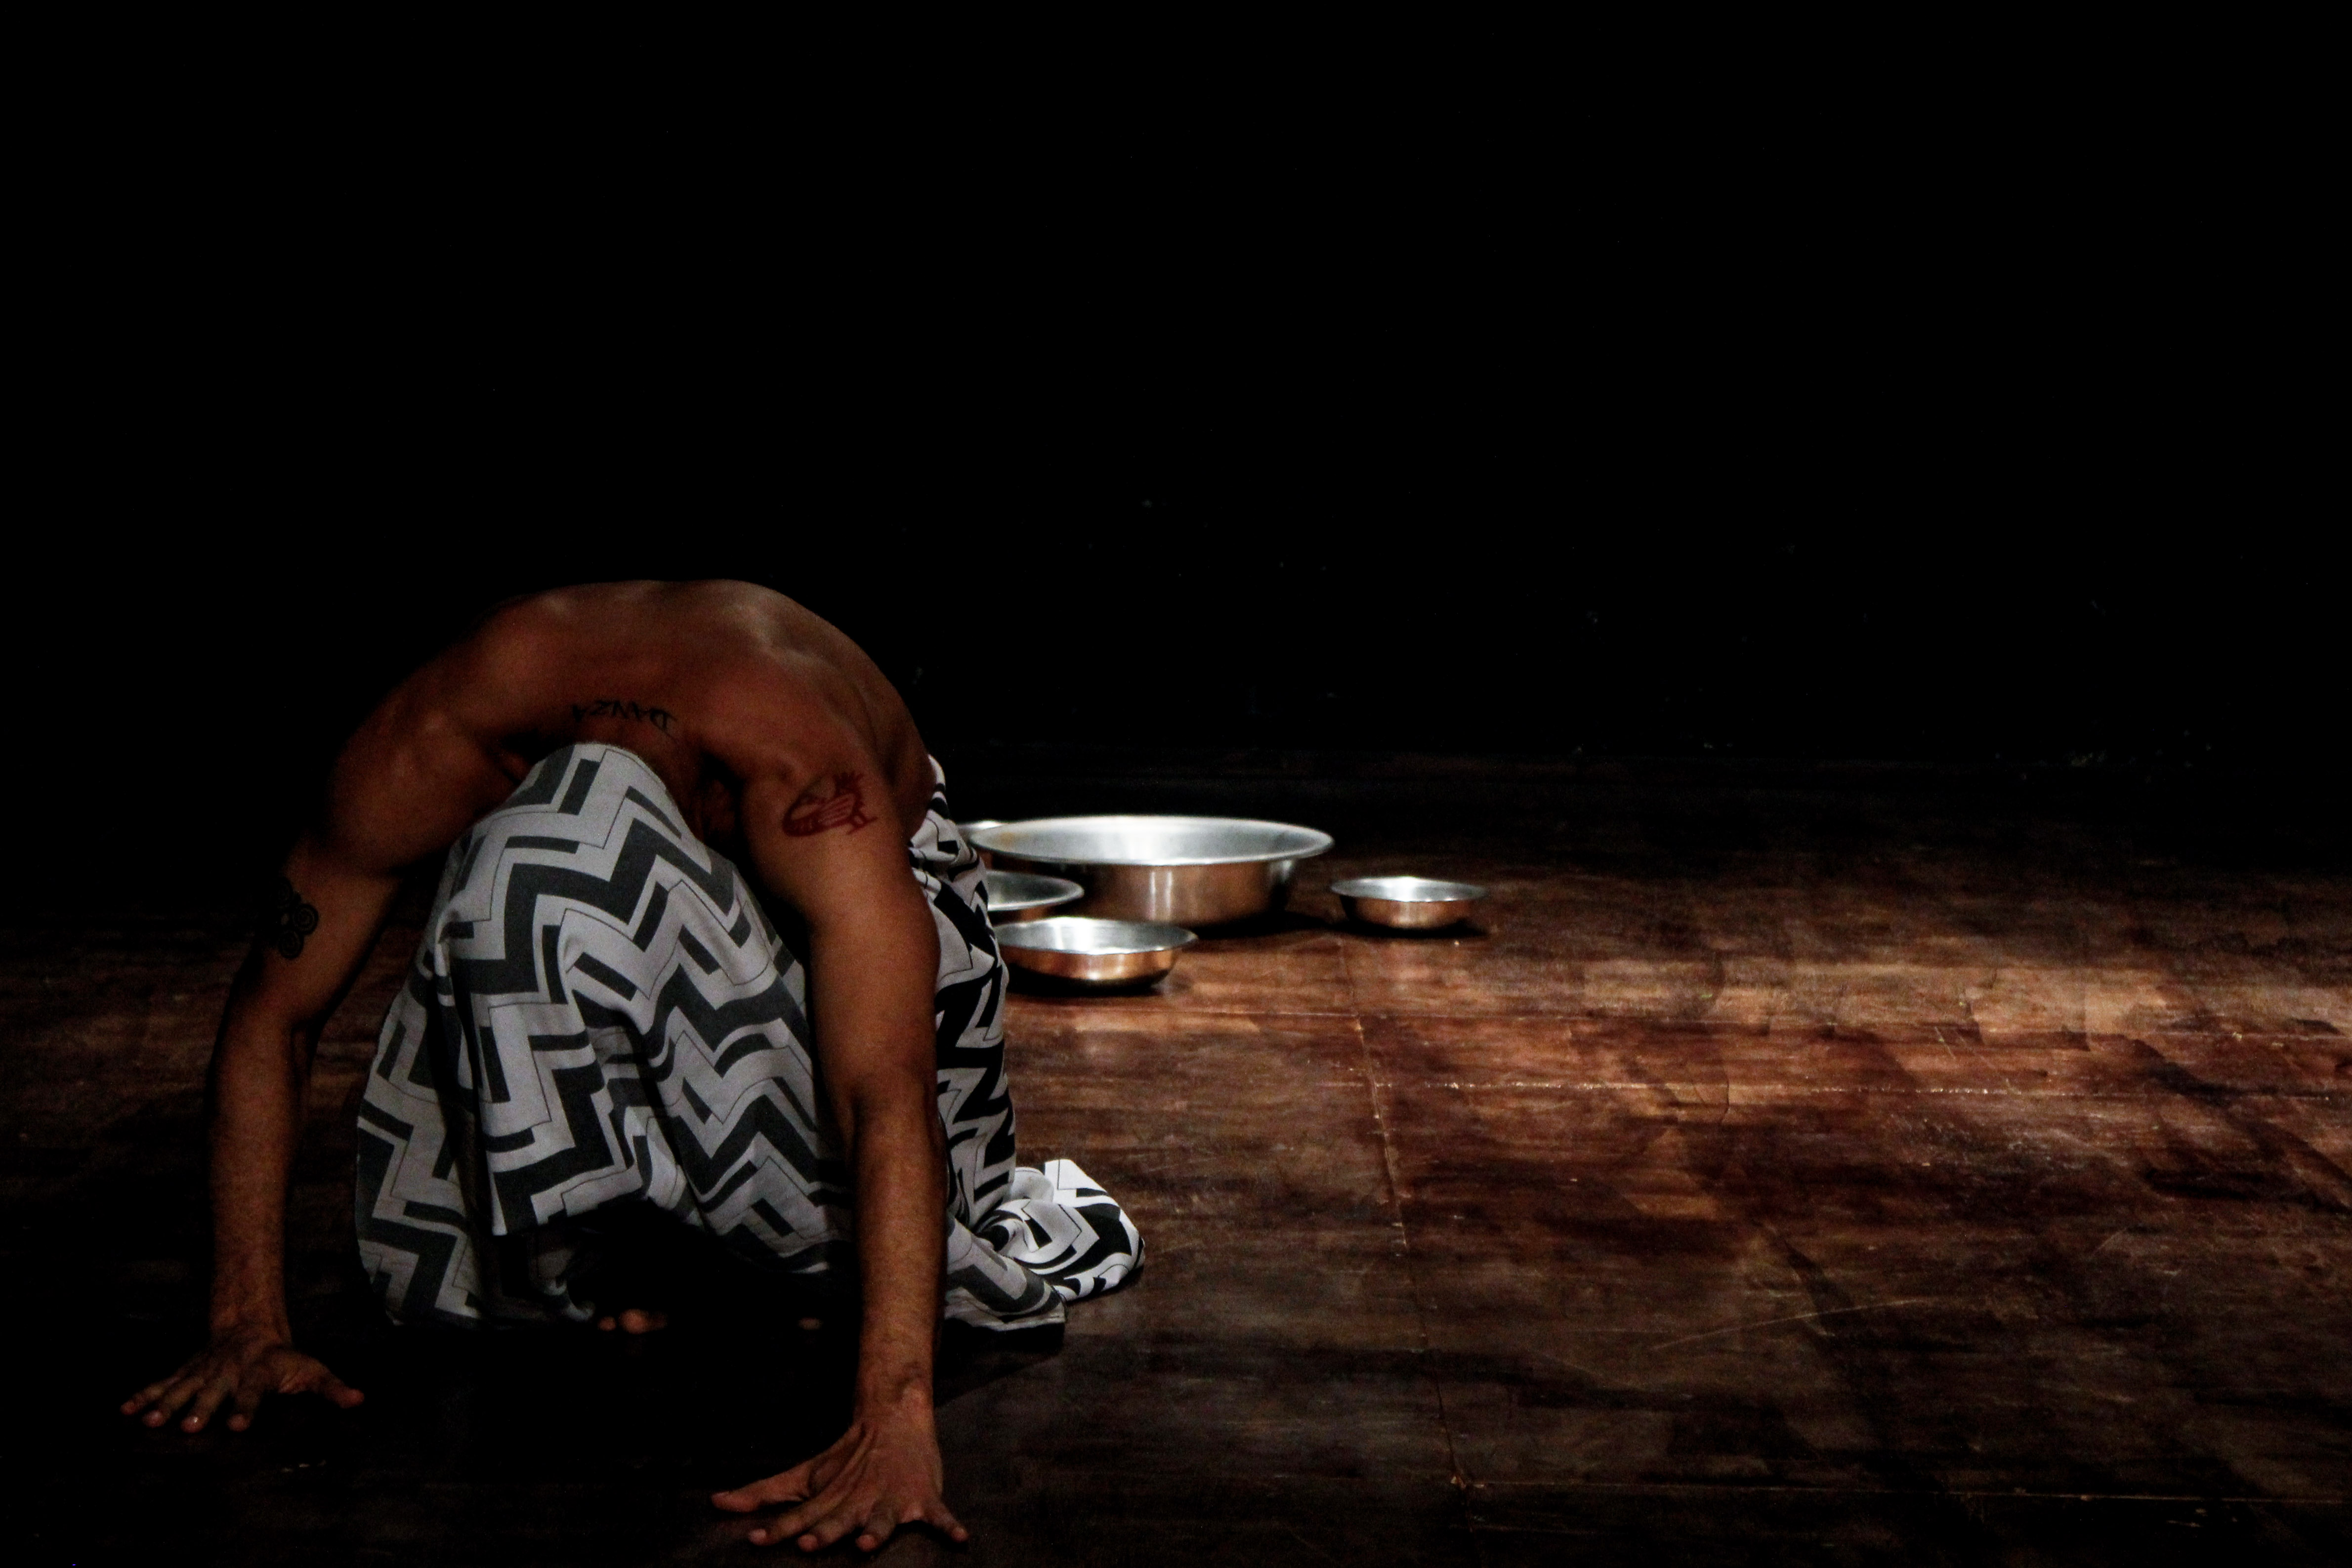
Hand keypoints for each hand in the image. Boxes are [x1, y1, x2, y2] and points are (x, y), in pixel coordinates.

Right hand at [120, 1323, 363, 1433]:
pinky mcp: (186, 1372)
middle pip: (212, 1392)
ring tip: (148, 1422)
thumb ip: (332, 1388)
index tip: (237, 1426)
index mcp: (257, 1374)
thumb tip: (359, 1400)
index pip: (252, 1393)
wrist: (251, 1327)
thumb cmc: (284, 1358)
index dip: (245, 1408)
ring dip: (165, 1404)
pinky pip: (161, 1384)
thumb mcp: (312, 1370)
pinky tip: (125, 1409)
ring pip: (182, 1388)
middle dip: (200, 1409)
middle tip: (187, 1427)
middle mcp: (227, 1373)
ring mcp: (203, 1372)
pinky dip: (143, 1395)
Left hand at [712, 1399, 967, 1552]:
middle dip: (824, 1532)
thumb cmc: (844, 1458)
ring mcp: (891, 1499)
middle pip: (837, 1520)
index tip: (756, 1539)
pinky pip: (938, 1515)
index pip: (798, 1516)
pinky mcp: (922, 1498)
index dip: (778, 1528)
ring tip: (869, 1543)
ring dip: (876, 1530)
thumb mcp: (803, 1474)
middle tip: (809, 1543)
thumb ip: (762, 1492)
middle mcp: (857, 1500)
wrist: (893, 1418)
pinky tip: (959, 1538)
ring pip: (883, 1519)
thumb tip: (716, 1502)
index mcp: (829, 1498)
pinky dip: (949, 1525)